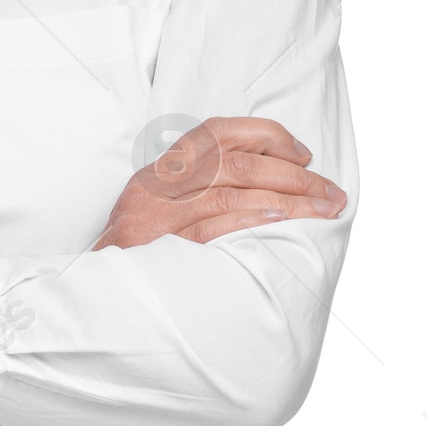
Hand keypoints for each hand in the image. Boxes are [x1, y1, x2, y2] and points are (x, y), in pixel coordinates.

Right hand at [92, 116, 344, 249]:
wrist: (94, 294)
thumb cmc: (140, 254)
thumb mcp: (163, 208)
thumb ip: (204, 189)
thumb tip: (273, 182)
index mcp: (164, 169)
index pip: (219, 131)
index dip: (267, 136)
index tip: (304, 155)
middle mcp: (159, 185)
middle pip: (236, 163)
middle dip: (295, 176)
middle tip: (331, 194)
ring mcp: (158, 215)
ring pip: (231, 190)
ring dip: (288, 200)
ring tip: (323, 210)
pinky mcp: (161, 248)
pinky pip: (213, 226)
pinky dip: (250, 219)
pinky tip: (281, 223)